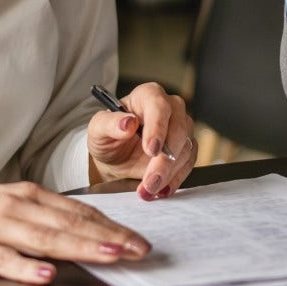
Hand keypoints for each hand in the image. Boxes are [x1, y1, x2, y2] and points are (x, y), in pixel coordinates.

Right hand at [0, 181, 149, 285]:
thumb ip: (43, 220)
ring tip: (110, 256)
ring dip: (80, 247)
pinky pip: (0, 259)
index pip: (79, 212)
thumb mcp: (9, 208)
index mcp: (27, 196)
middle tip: (141, 250)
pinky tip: (46, 274)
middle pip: (69, 225)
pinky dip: (24, 267)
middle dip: (109, 238)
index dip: (112, 227)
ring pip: (43, 239)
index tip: (140, 240)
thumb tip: (85, 233)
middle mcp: (15, 207)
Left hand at [87, 81, 196, 199]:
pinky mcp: (186, 148)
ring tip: (148, 189)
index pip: (159, 107)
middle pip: (178, 129)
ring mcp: (182, 128)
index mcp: (148, 96)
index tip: (151, 150)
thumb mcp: (98, 130)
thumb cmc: (108, 137)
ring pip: (185, 149)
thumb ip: (108, 123)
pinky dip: (176, 179)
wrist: (116, 157)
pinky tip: (161, 189)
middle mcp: (170, 108)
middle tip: (150, 180)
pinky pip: (188, 163)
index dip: (157, 128)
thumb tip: (127, 123)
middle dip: (164, 159)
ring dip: (169, 173)